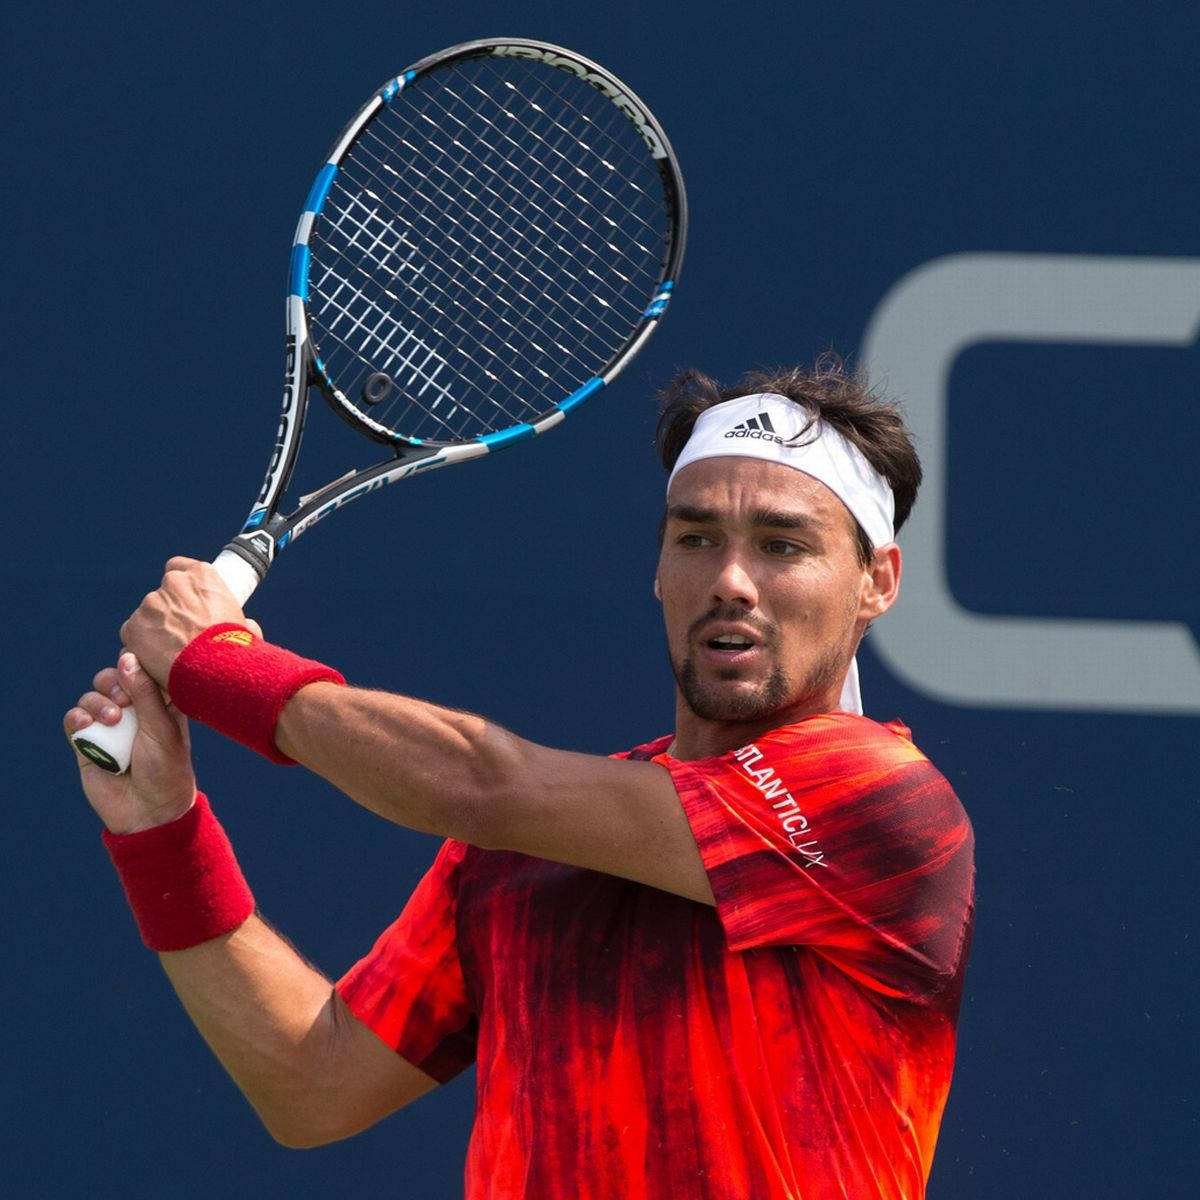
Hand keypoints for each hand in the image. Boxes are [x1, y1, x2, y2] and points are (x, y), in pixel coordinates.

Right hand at [65, 653, 197, 833]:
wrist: (149, 812)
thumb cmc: (166, 768)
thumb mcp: (161, 728)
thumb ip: (144, 692)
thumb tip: (126, 656)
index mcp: (161, 702)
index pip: (143, 669)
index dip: (136, 664)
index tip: (136, 672)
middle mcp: (134, 710)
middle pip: (113, 677)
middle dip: (113, 681)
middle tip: (122, 698)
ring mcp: (110, 725)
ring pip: (92, 695)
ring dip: (97, 701)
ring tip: (112, 720)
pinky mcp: (88, 742)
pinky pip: (74, 719)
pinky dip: (77, 717)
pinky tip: (86, 724)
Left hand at [120, 557, 262, 686]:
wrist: (216, 670)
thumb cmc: (236, 649)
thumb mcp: (246, 626)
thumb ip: (239, 618)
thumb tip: (248, 626)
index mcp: (202, 574)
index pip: (179, 567)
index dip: (182, 588)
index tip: (187, 603)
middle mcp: (173, 582)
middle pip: (163, 594)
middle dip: (168, 612)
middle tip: (182, 635)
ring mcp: (150, 603)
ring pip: (147, 616)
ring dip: (155, 630)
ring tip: (172, 654)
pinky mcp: (133, 626)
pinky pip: (134, 636)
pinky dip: (142, 647)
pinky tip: (158, 661)